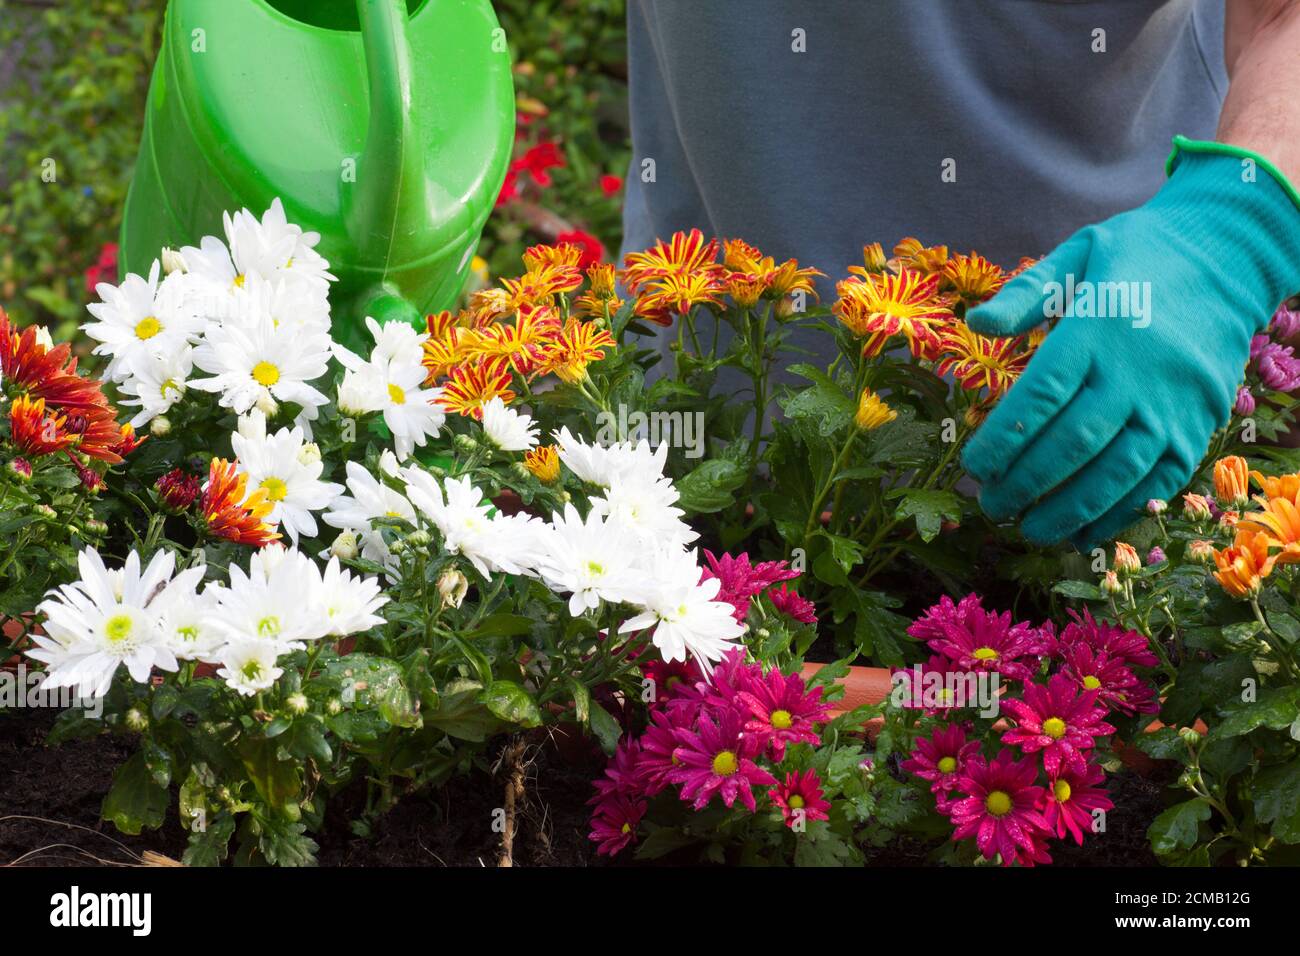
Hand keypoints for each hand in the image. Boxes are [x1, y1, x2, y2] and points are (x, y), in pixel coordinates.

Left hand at [962, 140, 1299, 549]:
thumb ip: (1024, 293)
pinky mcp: (1200, 425)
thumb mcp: (1077, 255)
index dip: (1004, 437)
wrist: (1228, 257)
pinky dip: (1120, 512)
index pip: (1042, 394)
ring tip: (1029, 529)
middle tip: (991, 505)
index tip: (974, 466)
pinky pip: (1159, 480)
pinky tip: (1083, 532)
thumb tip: (975, 323)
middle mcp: (1137, 371)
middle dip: (1026, 483)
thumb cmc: (1137, 256)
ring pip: (1117, 471)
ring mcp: (1173, 403)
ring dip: (1069, 510)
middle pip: (1074, 441)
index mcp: (1097, 328)